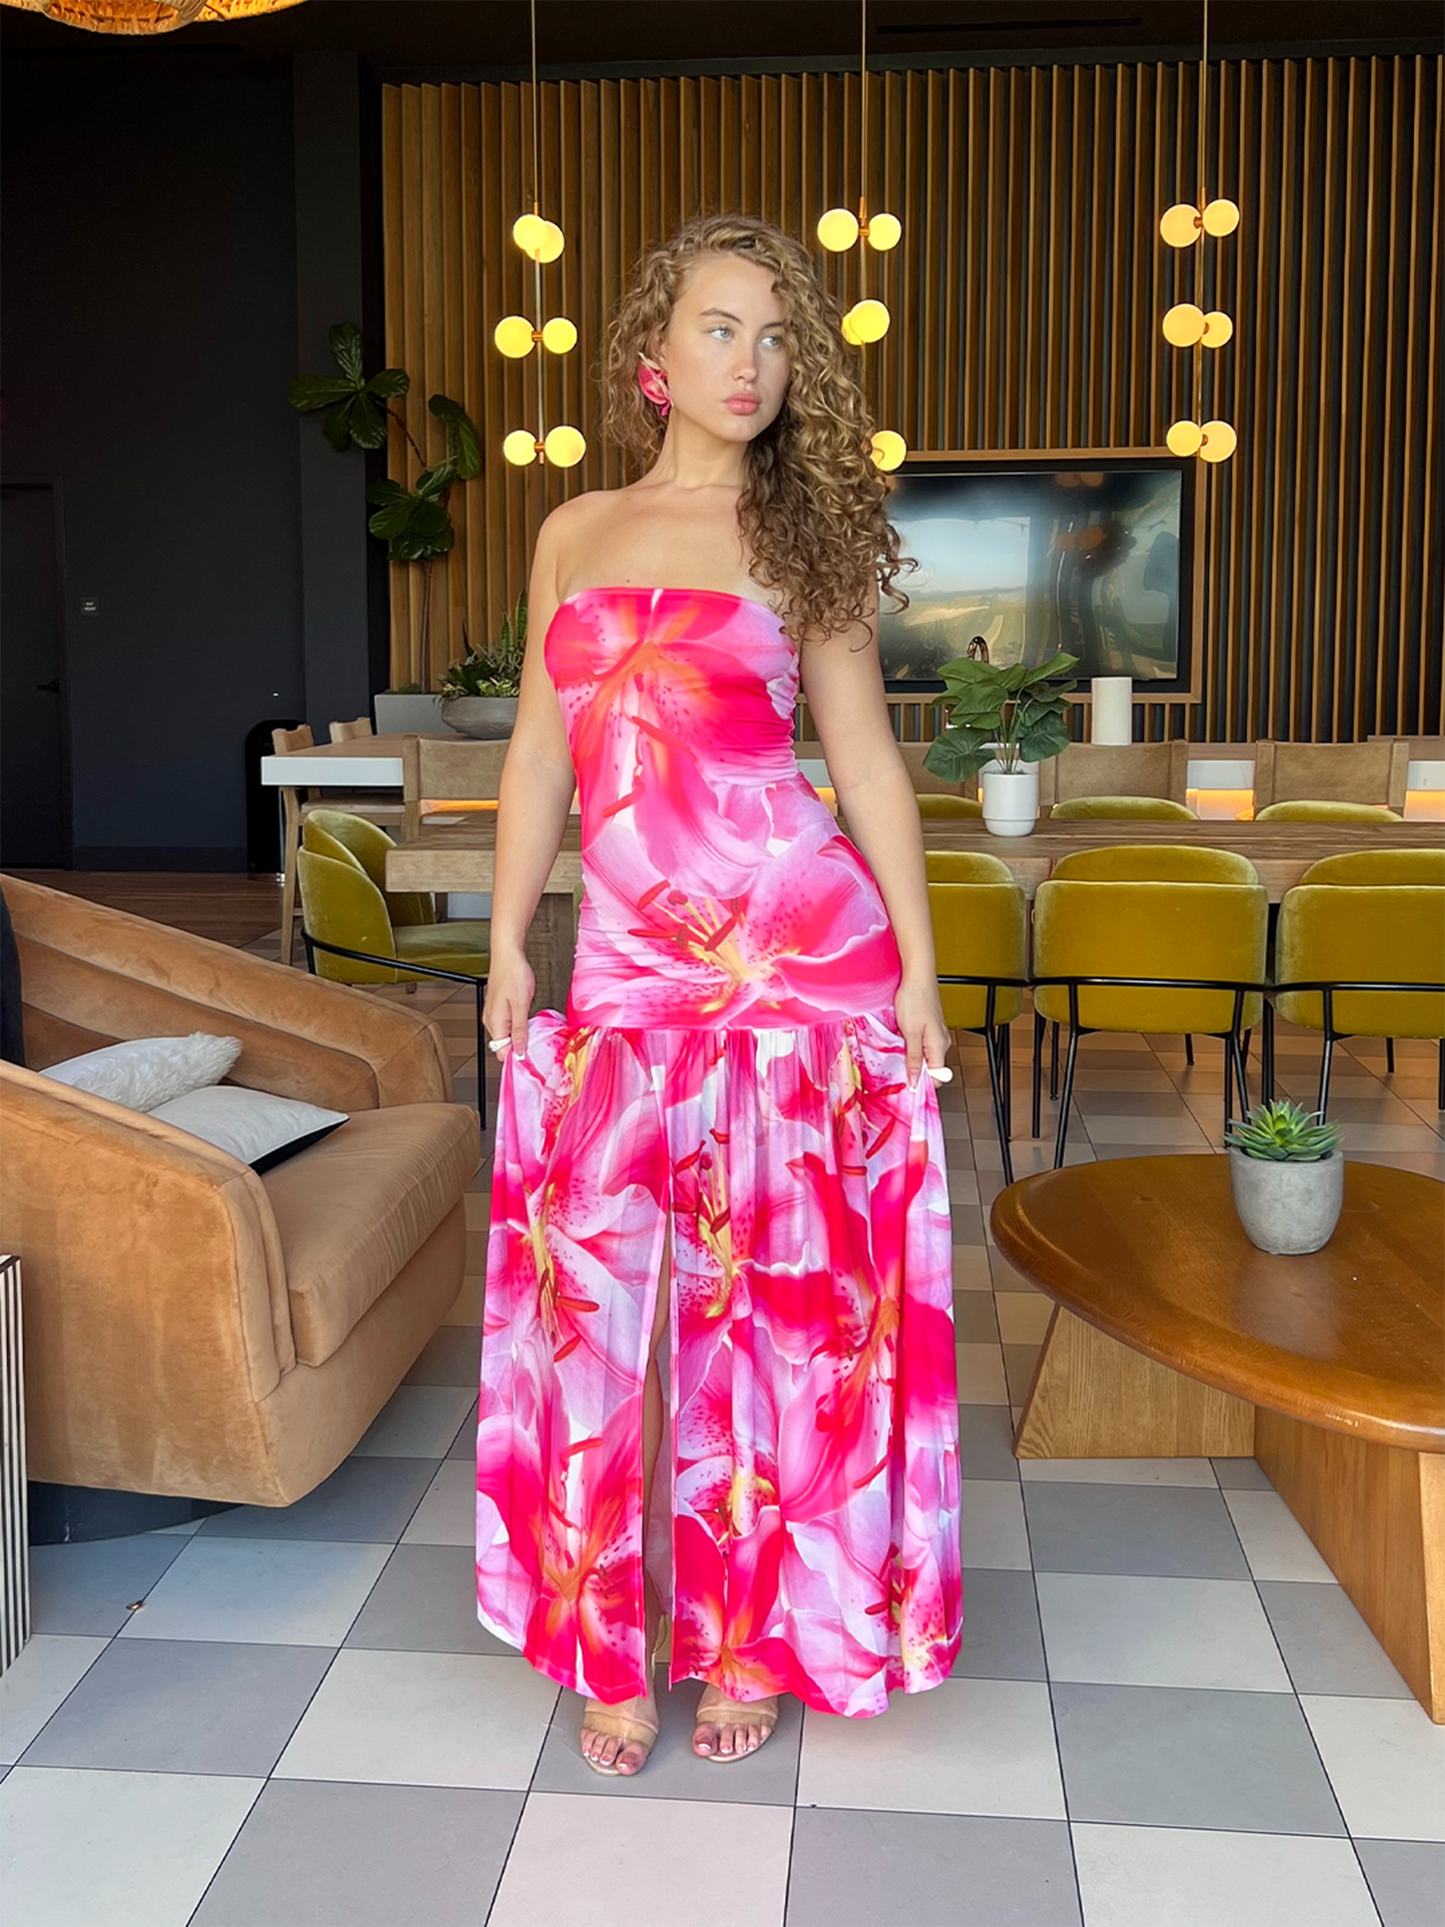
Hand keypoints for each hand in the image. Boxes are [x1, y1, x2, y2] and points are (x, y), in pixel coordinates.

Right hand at [482, 947, 534, 1058]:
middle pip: (504, 1045)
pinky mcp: (498, 1007)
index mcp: (495, 1022)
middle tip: (537, 1044)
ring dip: (520, 1036)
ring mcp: (494, 1013)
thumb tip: (519, 1050)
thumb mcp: (521, 1004)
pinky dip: (518, 1026)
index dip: (516, 1057)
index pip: (501, 1051)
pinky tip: (528, 1020)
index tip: (531, 1058)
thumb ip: (520, 1029)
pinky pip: (507, 1024)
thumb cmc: (513, 973)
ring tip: (534, 1031)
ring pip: (506, 1034)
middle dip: (519, 1047)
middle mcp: (491, 1020)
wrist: (507, 954)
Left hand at [893, 976, 951, 1090]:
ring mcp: (936, 1034)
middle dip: (914, 1071)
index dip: (922, 1083)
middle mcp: (941, 1042)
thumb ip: (913, 1058)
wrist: (917, 975)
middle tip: (896, 1069)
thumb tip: (915, 1080)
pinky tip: (901, 1041)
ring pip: (925, 1056)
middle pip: (930, 1068)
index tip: (906, 1086)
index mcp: (939, 1046)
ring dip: (911, 1058)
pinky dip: (912, 1047)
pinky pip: (922, 1045)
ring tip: (897, 1053)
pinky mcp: (930, 1027)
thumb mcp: (910, 1032)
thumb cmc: (915, 998)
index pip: (937, 1077)